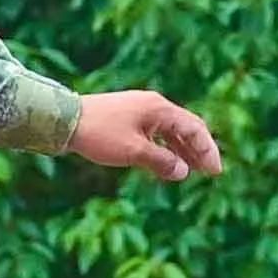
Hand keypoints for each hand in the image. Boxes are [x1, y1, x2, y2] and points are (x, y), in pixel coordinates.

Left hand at [69, 89, 224, 181]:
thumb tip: (183, 172)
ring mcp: (139, 110)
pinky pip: (153, 132)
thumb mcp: (133, 151)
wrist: (62, 120)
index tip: (215, 171)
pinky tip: (165, 162)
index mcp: (159, 109)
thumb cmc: (98, 134)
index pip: (194, 128)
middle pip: (185, 127)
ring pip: (168, 131)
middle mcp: (152, 106)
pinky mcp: (126, 117)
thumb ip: (161, 161)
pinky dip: (162, 147)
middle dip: (198, 150)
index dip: (207, 150)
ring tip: (190, 170)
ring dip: (181, 150)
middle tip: (209, 171)